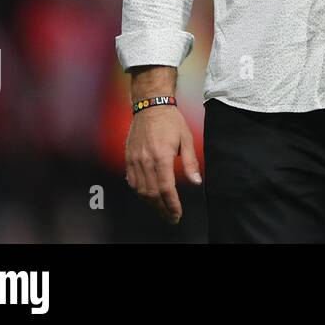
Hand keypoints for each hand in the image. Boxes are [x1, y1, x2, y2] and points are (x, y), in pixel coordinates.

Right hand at [125, 105, 200, 223]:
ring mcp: (134, 160)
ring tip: (162, 210)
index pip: (166, 188)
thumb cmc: (171, 122)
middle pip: (152, 194)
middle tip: (171, 217)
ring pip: (140, 190)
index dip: (172, 204)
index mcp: (161, 156)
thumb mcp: (187, 139)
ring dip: (151, 203)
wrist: (150, 106)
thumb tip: (197, 182)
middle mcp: (145, 161)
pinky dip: (140, 192)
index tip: (177, 214)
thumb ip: (191, 163)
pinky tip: (149, 196)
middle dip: (162, 209)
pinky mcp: (128, 158)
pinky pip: (132, 182)